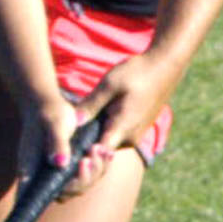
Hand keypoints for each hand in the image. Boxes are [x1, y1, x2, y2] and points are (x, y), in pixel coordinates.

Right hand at [17, 93, 98, 193]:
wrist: (49, 105)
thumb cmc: (48, 113)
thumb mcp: (54, 125)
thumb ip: (56, 144)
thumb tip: (59, 163)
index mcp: (32, 167)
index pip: (44, 191)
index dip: (66, 188)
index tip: (80, 169)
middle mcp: (44, 175)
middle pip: (69, 190)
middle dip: (87, 176)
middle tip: (93, 154)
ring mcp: (58, 172)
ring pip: (81, 184)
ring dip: (96, 170)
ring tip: (102, 149)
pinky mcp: (69, 168)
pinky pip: (86, 175)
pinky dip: (99, 166)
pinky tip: (107, 153)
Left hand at [70, 48, 183, 184]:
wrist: (164, 66)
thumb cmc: (136, 72)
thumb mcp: (109, 84)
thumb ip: (91, 104)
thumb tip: (72, 122)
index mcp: (123, 127)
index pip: (99, 152)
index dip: (82, 155)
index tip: (65, 154)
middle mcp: (130, 136)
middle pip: (99, 149)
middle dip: (82, 147)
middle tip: (58, 146)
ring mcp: (134, 134)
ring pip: (106, 141)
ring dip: (91, 138)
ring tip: (69, 133)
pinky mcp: (135, 129)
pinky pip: (114, 135)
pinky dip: (102, 131)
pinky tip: (86, 122)